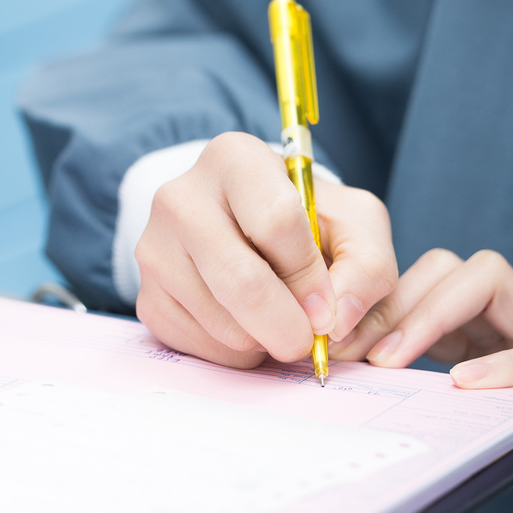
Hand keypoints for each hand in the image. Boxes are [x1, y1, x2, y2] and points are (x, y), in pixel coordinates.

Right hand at [134, 132, 396, 367]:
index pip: (275, 222)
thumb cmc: (306, 223)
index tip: (326, 307)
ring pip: (221, 322)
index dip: (310, 277)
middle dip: (286, 326)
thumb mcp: (354, 224)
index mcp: (234, 158)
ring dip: (262, 341)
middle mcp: (181, 197)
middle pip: (241, 280)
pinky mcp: (146, 297)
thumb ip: (366, 266)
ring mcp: (154, 249)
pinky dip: (234, 353)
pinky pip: (197, 346)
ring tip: (276, 322)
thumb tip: (335, 322)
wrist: (247, 233)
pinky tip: (245, 327)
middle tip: (306, 343)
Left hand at [335, 248, 512, 502]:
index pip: (417, 293)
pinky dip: (505, 367)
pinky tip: (467, 388)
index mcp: (490, 337)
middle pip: (441, 267)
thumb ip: (460, 433)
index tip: (317, 347)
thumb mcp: (510, 440)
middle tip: (339, 348)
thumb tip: (390, 448)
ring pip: (485, 279)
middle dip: (381, 300)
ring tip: (389, 360)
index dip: (364, 311)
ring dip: (428, 313)